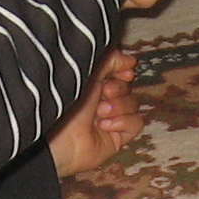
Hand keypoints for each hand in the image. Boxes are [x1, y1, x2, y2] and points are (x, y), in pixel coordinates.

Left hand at [49, 50, 144, 176]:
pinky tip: (104, 126)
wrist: (63, 137)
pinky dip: (122, 122)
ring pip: (134, 104)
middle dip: (118, 88)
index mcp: (93, 84)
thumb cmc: (68, 103)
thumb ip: (109, 61)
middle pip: (129, 87)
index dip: (124, 69)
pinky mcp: (118, 136)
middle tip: (104, 93)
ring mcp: (112, 118)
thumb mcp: (88, 74)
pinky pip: (136, 122)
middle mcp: (103, 100)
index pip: (120, 72)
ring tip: (99, 113)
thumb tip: (130, 61)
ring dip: (118, 106)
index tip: (126, 68)